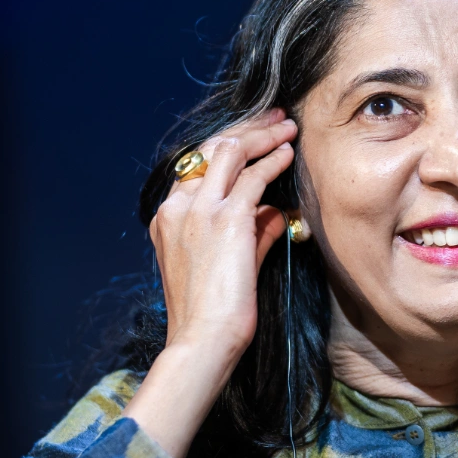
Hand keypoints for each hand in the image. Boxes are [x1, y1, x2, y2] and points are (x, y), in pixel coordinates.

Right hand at [124, 112, 297, 457]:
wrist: (202, 340)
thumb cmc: (213, 314)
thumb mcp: (228, 264)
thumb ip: (251, 232)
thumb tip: (275, 209)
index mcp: (168, 216)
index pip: (197, 164)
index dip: (227, 143)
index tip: (253, 134)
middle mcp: (178, 207)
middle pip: (210, 149)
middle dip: (246, 128)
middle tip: (274, 116)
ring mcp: (198, 211)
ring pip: (230, 152)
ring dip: (262, 135)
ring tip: (288, 128)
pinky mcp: (226, 221)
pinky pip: (252, 178)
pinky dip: (272, 161)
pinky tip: (288, 154)